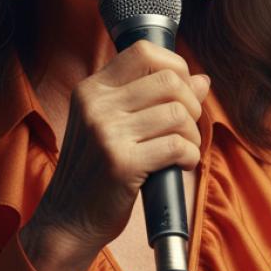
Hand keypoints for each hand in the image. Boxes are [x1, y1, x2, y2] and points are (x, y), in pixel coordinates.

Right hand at [30, 39, 209, 255]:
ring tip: (182, 150)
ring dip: (192, 135)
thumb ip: (153, 100)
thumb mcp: (112, 126)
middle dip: (191, 105)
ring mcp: (107, 133)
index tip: (182, 92)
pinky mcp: (122, 163)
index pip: (144, 51)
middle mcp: (96, 105)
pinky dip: (189, 156)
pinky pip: (177, 146)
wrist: (68, 219)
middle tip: (185, 128)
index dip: (176, 66)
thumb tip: (202, 80)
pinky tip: (179, 165)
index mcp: (91, 90)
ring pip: (178, 114)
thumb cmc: (95, 173)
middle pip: (169, 81)